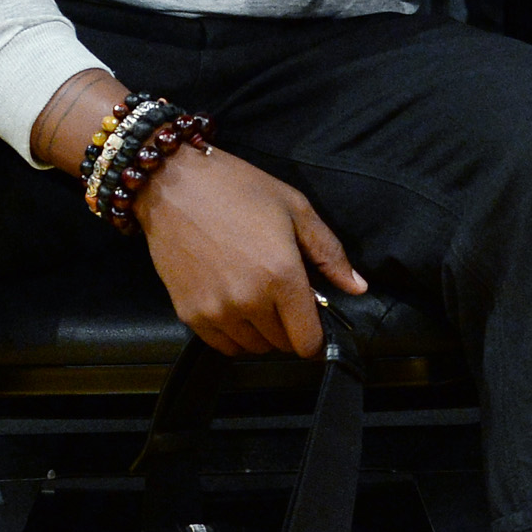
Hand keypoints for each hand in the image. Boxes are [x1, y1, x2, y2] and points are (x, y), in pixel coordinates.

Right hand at [137, 142, 365, 359]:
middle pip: (282, 345)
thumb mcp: (295, 209)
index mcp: (282, 276)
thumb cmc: (237, 189)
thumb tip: (357, 287)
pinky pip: (222, 345)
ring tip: (256, 297)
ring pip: (252, 347)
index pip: (308, 340)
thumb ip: (329, 253)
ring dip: (261, 332)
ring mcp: (216, 311)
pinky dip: (233, 333)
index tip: (310, 315)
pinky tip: (233, 305)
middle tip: (280, 294)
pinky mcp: (189, 314)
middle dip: (288, 326)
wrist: (173, 184)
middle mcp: (249, 301)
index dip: (315, 333)